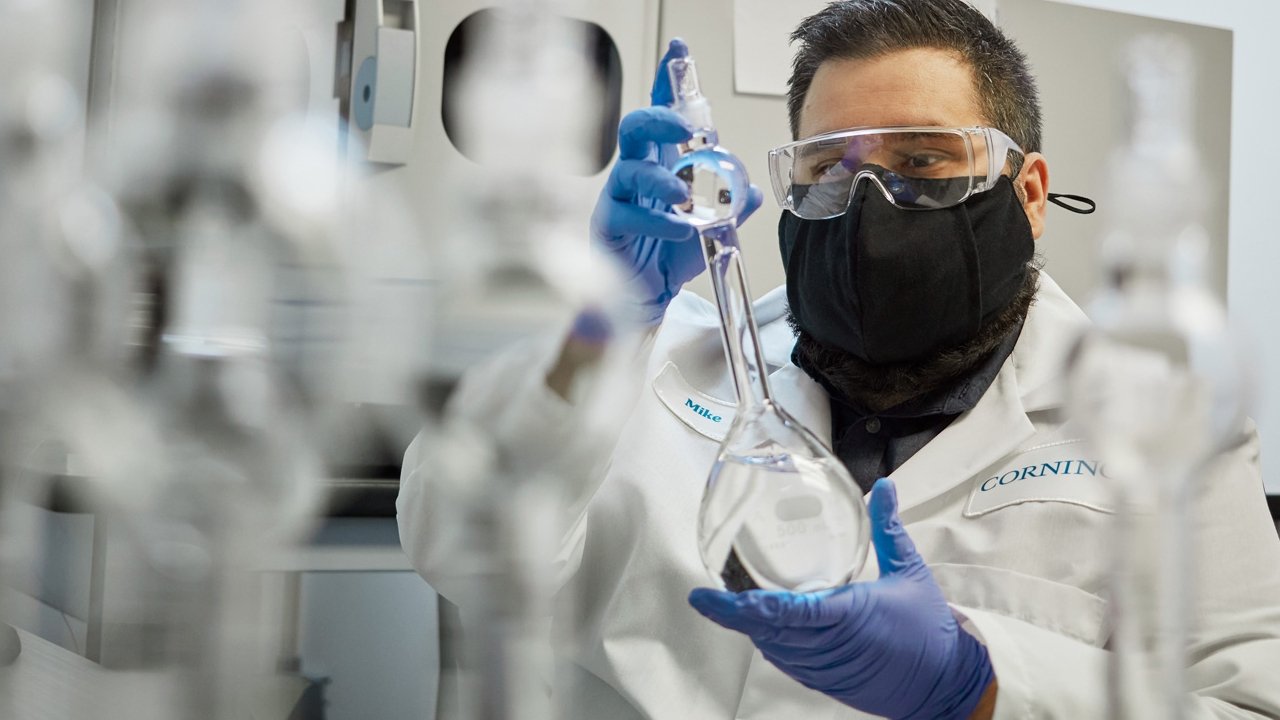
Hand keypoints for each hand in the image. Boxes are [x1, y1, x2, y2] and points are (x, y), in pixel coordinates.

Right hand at [590, 38, 761, 324]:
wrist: (649, 297)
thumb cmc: (668, 255)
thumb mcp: (713, 229)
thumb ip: (734, 208)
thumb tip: (753, 192)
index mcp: (662, 162)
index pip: (661, 114)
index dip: (667, 83)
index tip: (678, 54)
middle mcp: (637, 173)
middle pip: (636, 127)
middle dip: (659, 119)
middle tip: (685, 130)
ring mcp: (620, 197)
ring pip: (630, 170)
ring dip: (660, 180)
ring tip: (683, 196)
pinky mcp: (609, 226)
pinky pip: (628, 214)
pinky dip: (657, 221)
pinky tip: (679, 229)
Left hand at [689, 478, 995, 719]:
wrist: (946, 684)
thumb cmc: (929, 630)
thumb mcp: (909, 570)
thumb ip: (888, 527)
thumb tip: (884, 487)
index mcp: (847, 615)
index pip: (784, 612)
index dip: (741, 608)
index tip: (708, 597)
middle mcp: (829, 645)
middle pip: (766, 631)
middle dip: (734, 615)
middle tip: (706, 597)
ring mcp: (824, 668)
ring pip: (773, 648)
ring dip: (752, 629)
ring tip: (730, 605)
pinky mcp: (825, 682)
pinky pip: (787, 662)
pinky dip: (772, 644)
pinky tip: (763, 626)